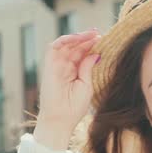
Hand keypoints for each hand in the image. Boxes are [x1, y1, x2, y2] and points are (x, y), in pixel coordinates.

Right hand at [34, 29, 100, 149]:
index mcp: (74, 72)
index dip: (91, 45)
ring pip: (65, 45)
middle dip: (86, 39)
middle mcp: (64, 67)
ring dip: (77, 37)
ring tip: (91, 34)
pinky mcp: (48, 67)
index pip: (82, 54)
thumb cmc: (74, 107)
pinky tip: (77, 38)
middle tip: (98, 33)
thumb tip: (96, 54)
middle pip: (75, 47)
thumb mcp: (87, 85)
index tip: (103, 39)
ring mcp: (56, 66)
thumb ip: (88, 68)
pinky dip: (64, 40)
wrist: (61, 119)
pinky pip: (53, 48)